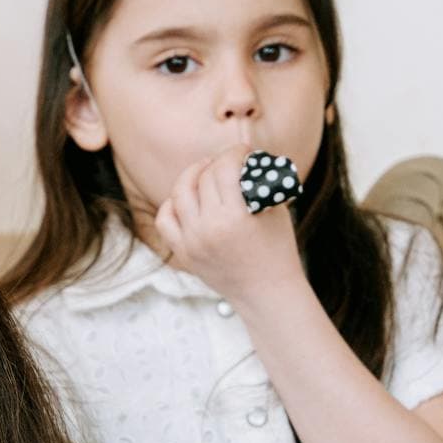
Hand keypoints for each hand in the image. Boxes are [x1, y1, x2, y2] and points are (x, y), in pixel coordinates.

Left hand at [155, 144, 305, 302]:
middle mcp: (206, 229)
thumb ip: (258, 183)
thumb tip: (245, 158)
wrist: (265, 292)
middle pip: (202, 178)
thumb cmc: (277, 250)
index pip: (223, 169)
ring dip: (191, 176)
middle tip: (226, 160)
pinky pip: (165, 219)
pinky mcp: (183, 253)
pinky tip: (186, 197)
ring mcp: (190, 242)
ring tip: (203, 171)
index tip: (243, 151)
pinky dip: (172, 204)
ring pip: (178, 194)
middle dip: (216, 161)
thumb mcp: (275, 210)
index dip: (233, 153)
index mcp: (233, 217)